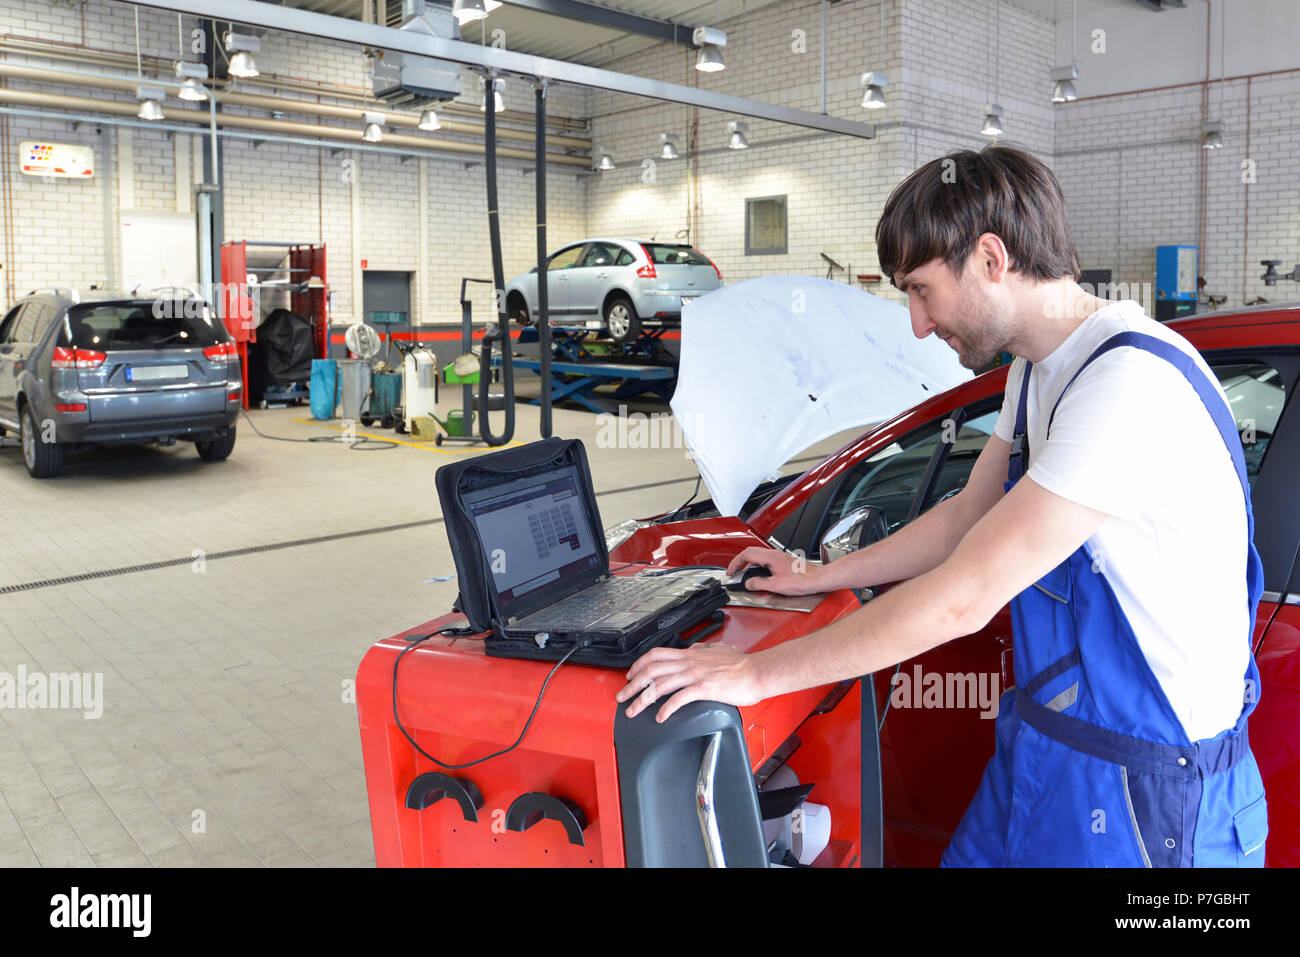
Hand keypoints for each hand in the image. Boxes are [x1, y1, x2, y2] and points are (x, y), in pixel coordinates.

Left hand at [616, 642, 765, 722]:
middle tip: (622, 696)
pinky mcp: (704, 688)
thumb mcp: (719, 649)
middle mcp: (689, 662)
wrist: (757, 672)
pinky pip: (679, 698)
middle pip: (651, 671)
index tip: (630, 675)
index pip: (656, 655)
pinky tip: (660, 717)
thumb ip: (704, 649)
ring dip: (642, 699)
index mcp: (690, 654)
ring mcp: (695, 674)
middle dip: (632, 684)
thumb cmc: (741, 664)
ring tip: (633, 710)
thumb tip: (697, 648)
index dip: (639, 664)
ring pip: (660, 685)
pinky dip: (666, 709)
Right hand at [725, 546, 820, 594]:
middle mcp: (774, 554)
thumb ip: (759, 584)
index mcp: (770, 558)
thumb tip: (748, 583)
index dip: (735, 563)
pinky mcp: (783, 560)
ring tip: (743, 571)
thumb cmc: (802, 581)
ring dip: (747, 561)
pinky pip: (765, 558)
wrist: (817, 579)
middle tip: (734, 571)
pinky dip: (756, 563)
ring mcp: (779, 556)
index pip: (746, 555)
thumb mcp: (776, 586)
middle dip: (739, 561)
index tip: (731, 572)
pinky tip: (759, 572)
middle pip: (750, 551)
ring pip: (758, 554)